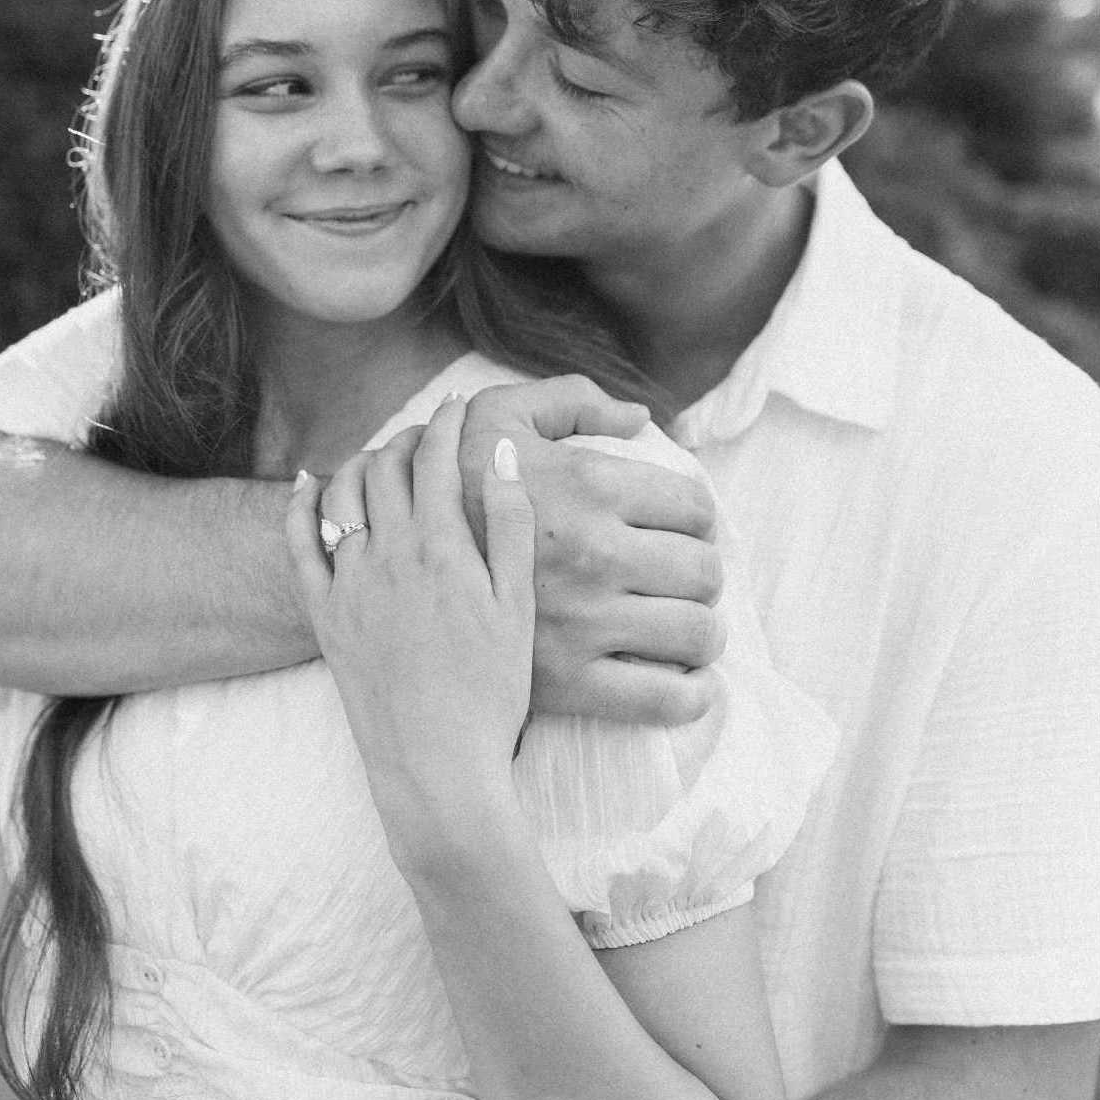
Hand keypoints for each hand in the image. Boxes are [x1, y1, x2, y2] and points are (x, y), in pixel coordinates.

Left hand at [287, 398, 534, 841]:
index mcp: (441, 547)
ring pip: (341, 495)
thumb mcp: (518, 607)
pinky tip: (308, 483)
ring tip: (382, 455)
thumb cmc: (490, 692)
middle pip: (386, 466)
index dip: (448, 423)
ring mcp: (349, 584)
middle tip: (427, 432)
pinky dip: (301, 505)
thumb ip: (511, 525)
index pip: (436, 458)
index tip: (461, 406)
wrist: (436, 767)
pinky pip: (298, 544)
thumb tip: (504, 456)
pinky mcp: (324, 615)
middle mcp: (388, 554)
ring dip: (360, 461)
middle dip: (407, 436)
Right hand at [455, 379, 726, 725]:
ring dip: (704, 632)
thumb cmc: (450, 491)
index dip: (696, 520)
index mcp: (589, 485)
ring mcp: (588, 621)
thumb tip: (638, 418)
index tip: (681, 532)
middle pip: (705, 571)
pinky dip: (692, 696)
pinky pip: (666, 698)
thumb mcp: (497, 416)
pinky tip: (690, 686)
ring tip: (686, 629)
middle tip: (682, 582)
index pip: (694, 507)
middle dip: (703, 575)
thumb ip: (570, 400)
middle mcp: (598, 552)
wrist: (394, 577)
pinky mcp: (573, 680)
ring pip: (698, 632)